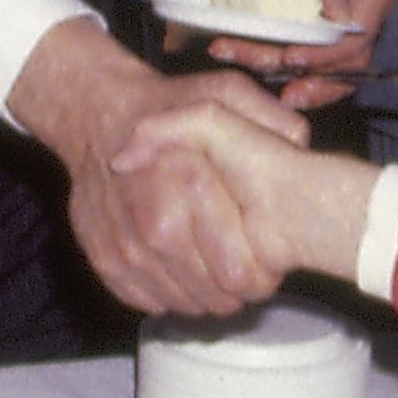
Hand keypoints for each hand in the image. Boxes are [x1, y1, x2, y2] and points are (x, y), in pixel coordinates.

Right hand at [113, 99, 379, 285]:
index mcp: (192, 186)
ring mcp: (127, 248)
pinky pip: (149, 301)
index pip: (241, 273)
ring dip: (204, 293)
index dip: (264, 275)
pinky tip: (178, 265)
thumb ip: (270, 121)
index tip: (266, 260)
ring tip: (212, 263)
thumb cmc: (168, 106)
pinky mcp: (104, 261)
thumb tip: (300, 150)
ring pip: (184, 305)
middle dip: (238, 288)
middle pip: (217, 298)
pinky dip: (168, 292)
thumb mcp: (225, 92)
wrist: (97, 114)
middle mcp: (156, 225)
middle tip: (242, 264)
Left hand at [212, 0, 394, 106]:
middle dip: (305, 80)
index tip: (295, 57)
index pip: (357, 42)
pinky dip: (257, 57)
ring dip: (270, 69)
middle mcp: (353, 21)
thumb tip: (338, 17)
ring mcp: (323, 28)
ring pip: (306, 66)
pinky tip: (231, 51)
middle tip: (277, 89)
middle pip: (337, 68)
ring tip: (235, 57)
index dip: (327, 57)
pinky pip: (281, 52)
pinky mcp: (297, 27)